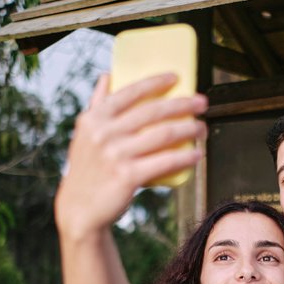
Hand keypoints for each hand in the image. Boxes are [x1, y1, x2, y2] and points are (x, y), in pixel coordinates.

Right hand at [55, 72, 207, 240]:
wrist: (81, 208)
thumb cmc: (89, 168)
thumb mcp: (86, 133)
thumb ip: (97, 104)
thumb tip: (108, 75)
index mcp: (95, 118)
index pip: (130, 92)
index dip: (156, 82)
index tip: (177, 77)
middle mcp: (104, 133)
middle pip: (153, 112)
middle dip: (183, 104)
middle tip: (201, 102)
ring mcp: (116, 155)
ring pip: (163, 135)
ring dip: (189, 129)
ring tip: (202, 128)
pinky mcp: (128, 176)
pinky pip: (165, 162)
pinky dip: (185, 158)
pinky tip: (197, 154)